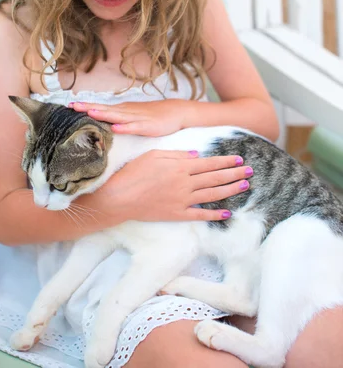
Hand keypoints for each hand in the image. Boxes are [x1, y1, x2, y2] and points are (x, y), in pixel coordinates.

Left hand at [69, 99, 188, 135]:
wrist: (175, 111)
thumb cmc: (153, 114)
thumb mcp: (133, 115)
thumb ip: (119, 118)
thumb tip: (103, 121)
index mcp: (122, 110)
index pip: (100, 107)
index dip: (85, 106)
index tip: (69, 105)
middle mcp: (126, 112)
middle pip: (104, 109)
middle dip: (88, 108)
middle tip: (71, 106)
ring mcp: (137, 118)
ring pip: (117, 116)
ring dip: (103, 114)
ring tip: (90, 113)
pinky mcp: (147, 126)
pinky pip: (134, 127)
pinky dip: (124, 128)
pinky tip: (115, 128)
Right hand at [90, 150, 251, 222]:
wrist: (119, 197)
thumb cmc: (133, 173)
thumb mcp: (153, 154)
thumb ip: (176, 154)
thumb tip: (196, 155)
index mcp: (180, 167)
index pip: (209, 163)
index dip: (225, 162)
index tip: (239, 159)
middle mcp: (185, 183)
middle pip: (215, 178)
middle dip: (234, 174)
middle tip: (250, 171)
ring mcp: (182, 200)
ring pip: (212, 195)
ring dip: (230, 190)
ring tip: (245, 186)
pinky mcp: (177, 214)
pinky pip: (200, 215)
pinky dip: (214, 214)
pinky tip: (227, 212)